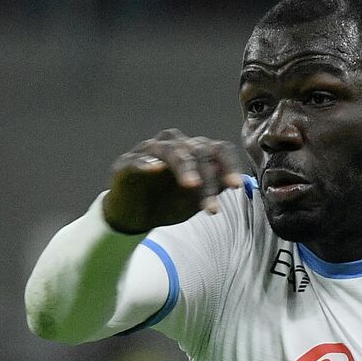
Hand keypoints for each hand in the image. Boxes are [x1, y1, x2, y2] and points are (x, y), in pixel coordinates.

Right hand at [101, 129, 245, 234]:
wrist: (134, 216)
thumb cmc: (168, 203)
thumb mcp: (195, 200)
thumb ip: (213, 188)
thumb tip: (231, 181)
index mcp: (194, 151)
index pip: (217, 149)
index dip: (229, 165)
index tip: (235, 186)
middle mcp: (174, 144)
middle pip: (196, 151)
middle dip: (206, 179)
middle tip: (211, 206)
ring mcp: (148, 151)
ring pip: (170, 150)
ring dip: (183, 167)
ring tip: (190, 185)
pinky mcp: (126, 163)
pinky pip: (137, 160)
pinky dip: (146, 163)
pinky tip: (154, 169)